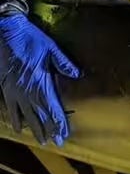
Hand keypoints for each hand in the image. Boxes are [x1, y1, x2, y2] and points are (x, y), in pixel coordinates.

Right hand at [0, 13, 79, 145]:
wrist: (5, 31)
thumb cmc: (30, 39)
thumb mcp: (51, 48)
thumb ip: (64, 63)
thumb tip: (78, 74)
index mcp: (42, 83)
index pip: (54, 108)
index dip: (59, 123)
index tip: (64, 134)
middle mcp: (29, 91)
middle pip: (41, 115)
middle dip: (50, 130)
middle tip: (56, 143)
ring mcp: (16, 91)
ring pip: (27, 115)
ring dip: (35, 128)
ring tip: (42, 141)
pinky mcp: (6, 88)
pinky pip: (10, 108)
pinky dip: (15, 119)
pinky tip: (18, 128)